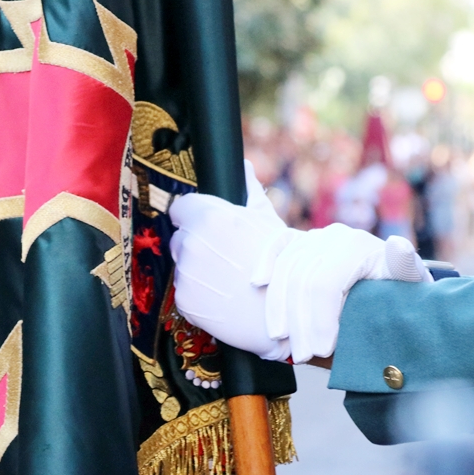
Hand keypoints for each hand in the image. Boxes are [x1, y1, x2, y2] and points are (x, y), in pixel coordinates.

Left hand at [169, 160, 294, 360]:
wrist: (292, 307)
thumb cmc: (284, 260)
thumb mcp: (267, 219)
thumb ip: (249, 190)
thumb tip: (244, 167)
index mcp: (208, 217)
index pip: (181, 208)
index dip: (194, 217)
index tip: (209, 229)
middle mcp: (191, 243)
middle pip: (181, 239)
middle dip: (197, 245)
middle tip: (226, 258)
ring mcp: (186, 275)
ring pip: (183, 267)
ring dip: (199, 272)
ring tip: (229, 280)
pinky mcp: (185, 302)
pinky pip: (186, 294)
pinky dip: (199, 297)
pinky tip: (224, 298)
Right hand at [261, 224, 432, 362]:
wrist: (394, 287)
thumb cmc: (401, 294)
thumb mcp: (410, 285)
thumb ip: (404, 268)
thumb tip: (398, 247)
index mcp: (361, 246)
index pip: (326, 283)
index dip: (319, 320)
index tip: (322, 352)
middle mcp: (336, 236)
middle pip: (302, 280)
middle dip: (299, 323)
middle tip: (301, 356)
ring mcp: (316, 237)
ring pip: (285, 270)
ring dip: (279, 309)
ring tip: (282, 341)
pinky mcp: (301, 241)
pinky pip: (277, 247)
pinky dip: (266, 264)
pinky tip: (259, 284)